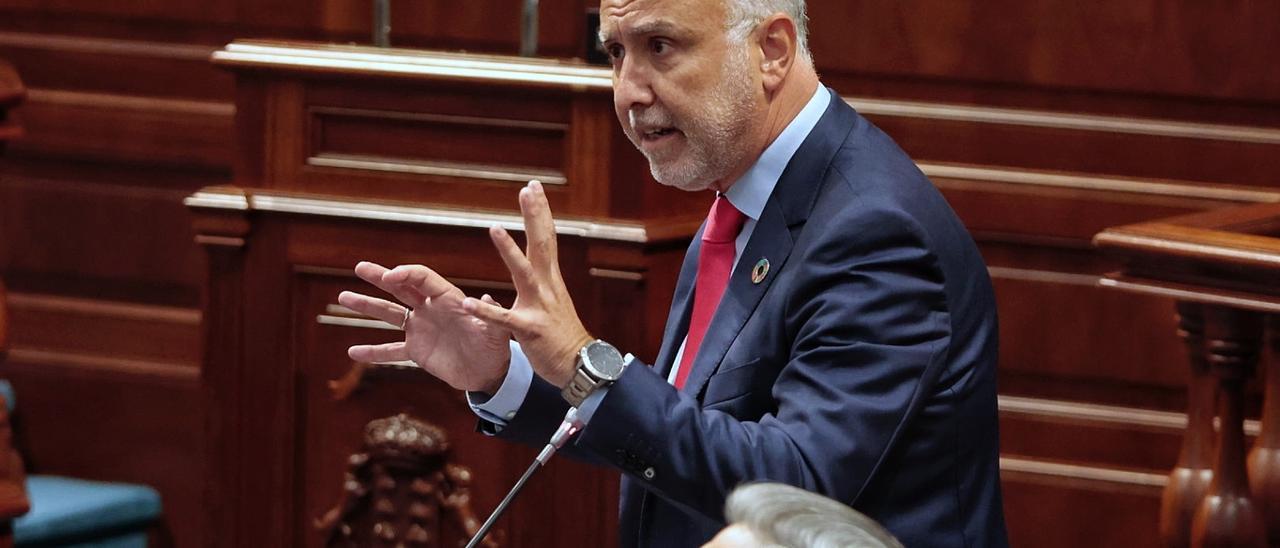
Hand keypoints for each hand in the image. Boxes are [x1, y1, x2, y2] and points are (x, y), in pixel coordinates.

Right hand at [339, 261, 511, 392]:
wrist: (489, 372)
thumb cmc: (495, 347)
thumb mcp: (496, 331)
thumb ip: (490, 315)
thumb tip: (485, 299)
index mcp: (448, 299)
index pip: (424, 279)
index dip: (407, 275)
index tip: (390, 276)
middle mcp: (430, 309)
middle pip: (401, 288)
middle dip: (380, 277)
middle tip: (360, 268)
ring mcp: (421, 329)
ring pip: (389, 314)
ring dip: (368, 306)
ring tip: (344, 297)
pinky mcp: (416, 350)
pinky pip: (391, 350)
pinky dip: (373, 351)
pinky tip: (353, 351)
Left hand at [463, 181, 593, 387]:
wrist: (579, 365)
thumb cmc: (561, 335)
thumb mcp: (550, 302)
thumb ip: (538, 283)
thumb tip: (529, 265)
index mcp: (550, 280)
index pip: (545, 238)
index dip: (540, 212)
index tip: (533, 187)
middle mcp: (547, 287)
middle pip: (541, 244)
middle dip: (534, 216)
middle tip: (528, 189)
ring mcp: (539, 307)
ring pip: (523, 274)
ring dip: (509, 252)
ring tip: (494, 229)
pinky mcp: (529, 330)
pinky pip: (504, 320)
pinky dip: (486, 311)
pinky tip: (469, 302)